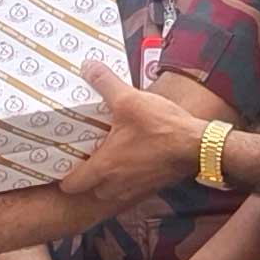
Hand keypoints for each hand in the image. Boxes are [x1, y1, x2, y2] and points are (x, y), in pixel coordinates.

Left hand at [62, 62, 202, 207]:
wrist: (197, 145)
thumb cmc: (161, 127)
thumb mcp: (129, 99)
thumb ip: (105, 83)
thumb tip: (87, 66)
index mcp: (104, 168)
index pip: (72, 185)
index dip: (63, 177)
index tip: (61, 163)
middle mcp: (116, 185)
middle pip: (89, 191)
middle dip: (84, 180)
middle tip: (82, 159)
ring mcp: (135, 190)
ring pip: (110, 193)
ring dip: (106, 182)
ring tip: (105, 161)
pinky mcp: (152, 188)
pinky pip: (130, 190)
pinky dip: (126, 181)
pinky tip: (131, 162)